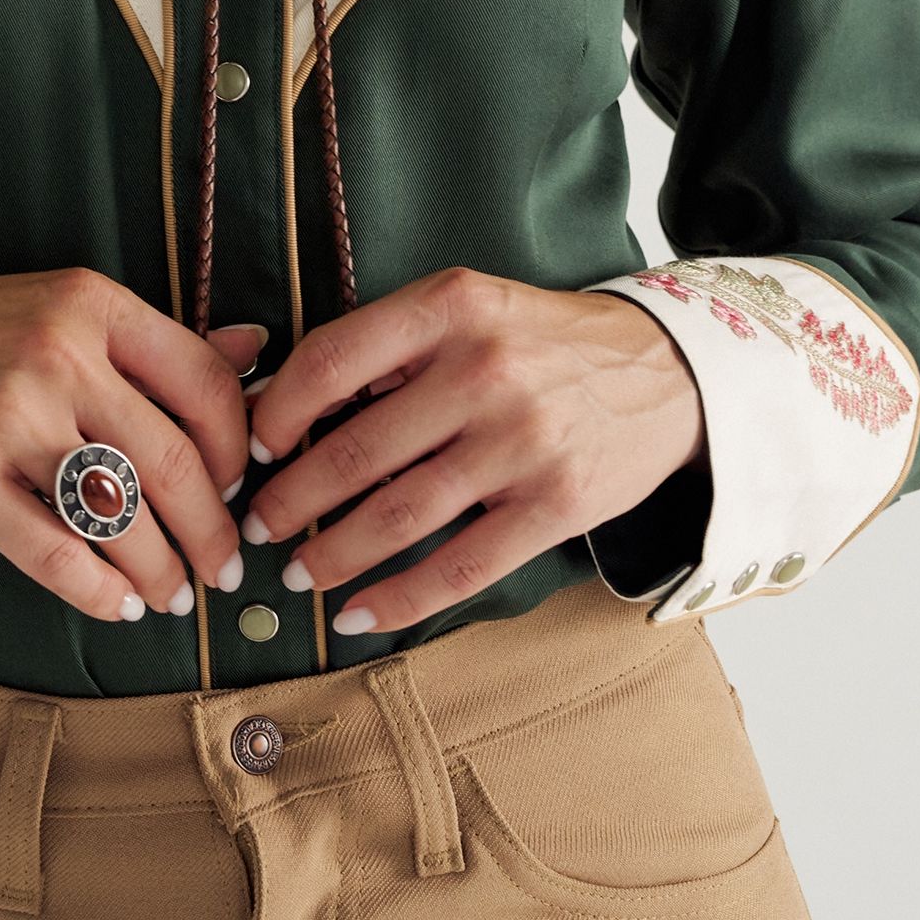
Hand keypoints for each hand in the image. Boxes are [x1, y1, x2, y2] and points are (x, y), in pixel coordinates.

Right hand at [0, 269, 263, 624]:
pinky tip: (114, 606)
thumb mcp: (53, 312)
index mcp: (89, 302)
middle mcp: (56, 351)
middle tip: (222, 568)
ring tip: (169, 595)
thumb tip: (257, 349)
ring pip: (124, 516)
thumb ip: (153, 341)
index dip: (240, 450)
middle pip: (177, 462)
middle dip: (212, 531)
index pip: (207, 384)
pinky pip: (55, 553)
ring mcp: (7, 414)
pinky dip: (97, 592)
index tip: (240, 489)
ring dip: (160, 572)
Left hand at [234, 268, 705, 634]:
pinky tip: (360, 613)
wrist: (666, 368)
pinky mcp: (558, 504)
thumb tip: (281, 407)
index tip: (253, 448)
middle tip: (257, 526)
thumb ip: (389, 346)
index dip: (277, 412)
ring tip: (298, 573)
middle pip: (357, 449)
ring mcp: (524, 441)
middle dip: (291, 499)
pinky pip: (462, 567)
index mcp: (450, 307)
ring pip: (400, 515)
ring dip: (334, 554)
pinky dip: (401, 599)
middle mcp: (484, 369)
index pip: (332, 359)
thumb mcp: (467, 307)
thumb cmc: (540, 340)